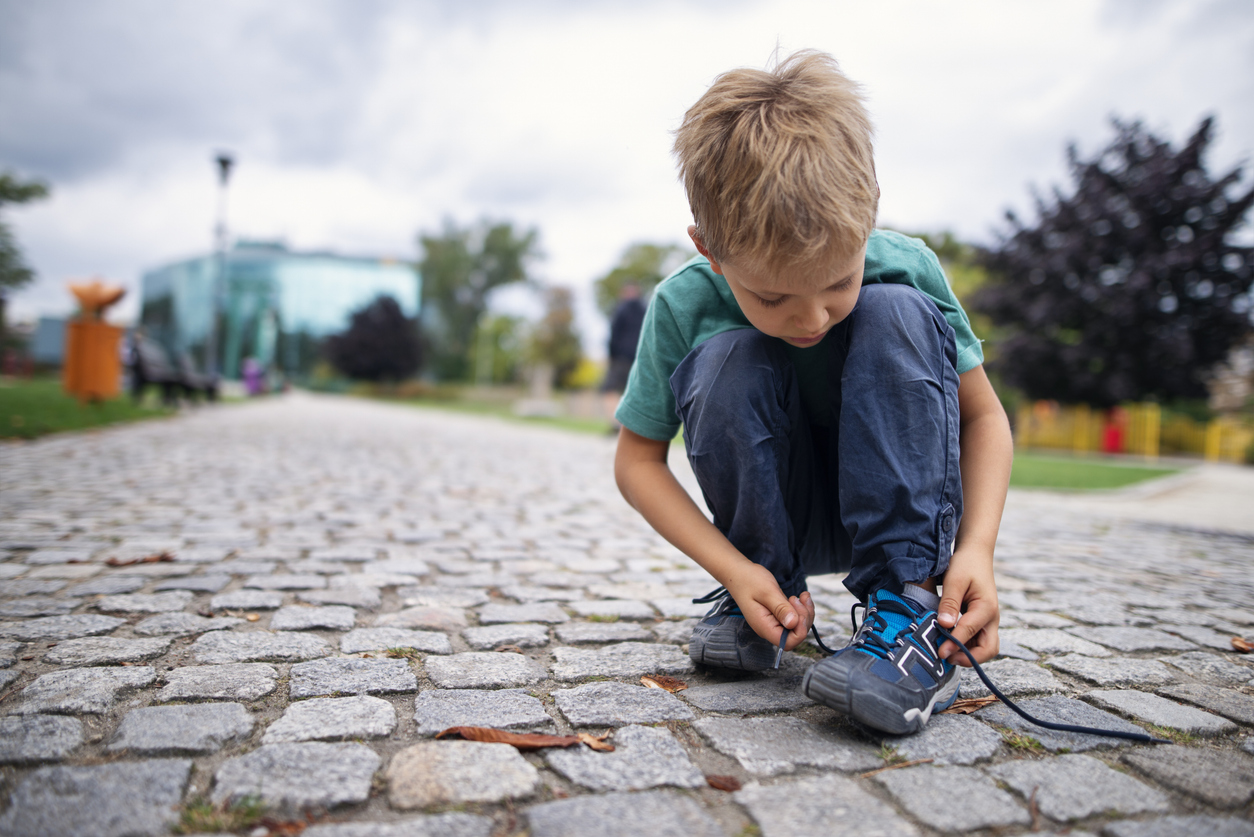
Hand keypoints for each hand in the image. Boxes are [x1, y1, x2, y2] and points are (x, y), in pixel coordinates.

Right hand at [725, 563, 814, 651]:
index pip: (787, 643)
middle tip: (798, 599)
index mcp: (764, 626)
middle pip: (795, 635)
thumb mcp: (767, 592)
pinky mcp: (778, 615)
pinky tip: (801, 597)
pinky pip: (795, 618)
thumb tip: (793, 623)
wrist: (739, 573)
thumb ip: (780, 608)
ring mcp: (774, 622)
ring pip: (798, 626)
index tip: (799, 613)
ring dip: (805, 612)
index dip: (799, 631)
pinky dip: (802, 608)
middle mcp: (769, 628)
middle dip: (804, 619)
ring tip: (801, 596)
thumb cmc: (749, 580)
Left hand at [936, 547, 999, 665]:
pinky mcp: (982, 622)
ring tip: (946, 653)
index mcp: (986, 608)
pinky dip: (966, 647)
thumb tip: (944, 625)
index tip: (940, 652)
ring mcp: (988, 622)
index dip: (955, 644)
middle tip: (946, 657)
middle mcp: (992, 618)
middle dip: (969, 658)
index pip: (971, 632)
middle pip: (988, 649)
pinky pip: (978, 641)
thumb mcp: (955, 580)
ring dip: (968, 655)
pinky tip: (949, 644)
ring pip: (985, 648)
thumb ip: (950, 603)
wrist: (976, 555)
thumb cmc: (965, 565)